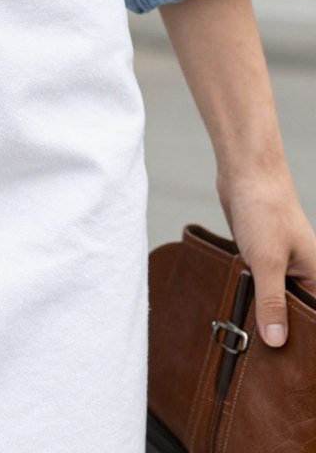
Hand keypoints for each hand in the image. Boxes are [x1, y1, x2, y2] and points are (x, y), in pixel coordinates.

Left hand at [218, 162, 315, 348]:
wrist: (245, 174)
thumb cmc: (265, 210)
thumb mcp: (266, 261)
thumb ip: (272, 301)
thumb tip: (276, 340)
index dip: (308, 342)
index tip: (298, 370)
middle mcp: (307, 273)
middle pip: (298, 314)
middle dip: (283, 333)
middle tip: (264, 364)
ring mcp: (284, 266)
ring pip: (277, 302)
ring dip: (264, 316)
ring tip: (247, 346)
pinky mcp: (262, 259)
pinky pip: (260, 288)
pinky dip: (252, 299)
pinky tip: (236, 316)